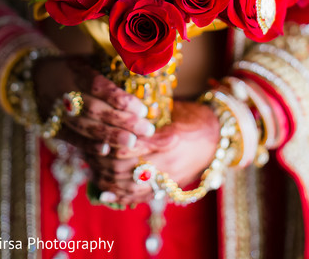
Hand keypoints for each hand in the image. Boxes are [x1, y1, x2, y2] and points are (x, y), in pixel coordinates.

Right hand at [33, 54, 155, 154]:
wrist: (34, 77)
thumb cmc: (72, 66)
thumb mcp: (88, 57)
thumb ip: (111, 64)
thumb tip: (145, 69)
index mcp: (75, 70)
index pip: (99, 86)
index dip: (121, 99)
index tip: (143, 109)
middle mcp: (64, 91)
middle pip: (94, 109)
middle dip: (122, 121)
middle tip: (147, 129)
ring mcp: (55, 110)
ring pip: (84, 126)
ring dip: (109, 136)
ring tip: (132, 142)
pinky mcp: (52, 126)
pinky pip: (71, 138)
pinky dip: (88, 145)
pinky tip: (106, 151)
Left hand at [85, 100, 219, 205]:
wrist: (220, 137)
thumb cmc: (193, 117)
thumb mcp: (171, 109)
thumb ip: (146, 115)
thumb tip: (117, 111)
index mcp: (167, 138)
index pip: (129, 145)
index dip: (110, 142)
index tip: (96, 135)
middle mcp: (167, 162)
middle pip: (125, 169)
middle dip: (103, 162)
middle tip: (88, 152)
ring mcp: (169, 179)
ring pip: (130, 187)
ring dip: (107, 180)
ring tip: (91, 170)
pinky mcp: (170, 189)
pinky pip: (141, 198)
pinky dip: (120, 195)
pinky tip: (104, 192)